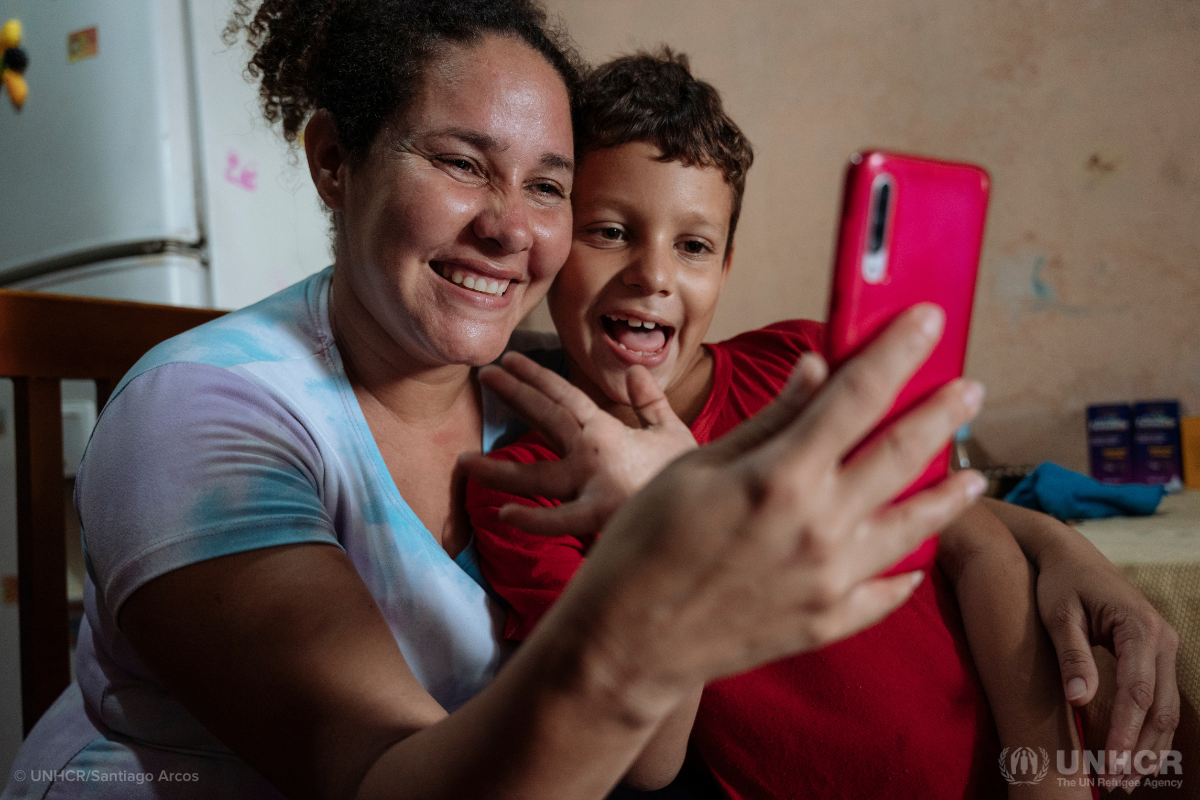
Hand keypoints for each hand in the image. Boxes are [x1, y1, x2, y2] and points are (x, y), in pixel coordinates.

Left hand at [461, 353, 696, 539]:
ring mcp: (592, 486)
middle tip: (484, 375)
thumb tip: (633, 370)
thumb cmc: (685, 474)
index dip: (536, 377)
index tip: (509, 362)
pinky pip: (560, 521)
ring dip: (497, 469)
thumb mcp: (672, 431)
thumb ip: (650, 401)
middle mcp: (593, 453)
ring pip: (536, 476)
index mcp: (608, 431)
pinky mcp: (598, 518)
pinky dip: (533, 519)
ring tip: (463, 461)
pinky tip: (504, 515)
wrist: (710, 508)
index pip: (565, 397)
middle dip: (514, 395)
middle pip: (546, 419)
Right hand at [541, 305, 987, 720]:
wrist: (627, 642)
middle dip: (943, 413)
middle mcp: (818, 526)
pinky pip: (886, 593)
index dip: (898, 351)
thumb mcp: (697, 468)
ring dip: (948, 496)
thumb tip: (815, 372)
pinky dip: (908, 572)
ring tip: (973, 477)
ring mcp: (830, 581)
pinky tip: (919, 558)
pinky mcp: (827, 623)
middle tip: (969, 389)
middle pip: (902, 453)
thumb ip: (768, 422)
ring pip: (914, 528)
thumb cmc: (645, 546)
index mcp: (780, 476)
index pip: (858, 396)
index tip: (927, 320)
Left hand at [1038, 537, 1179, 763]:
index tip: (1111, 766)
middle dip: (1140, 750)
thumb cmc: (1059, 582)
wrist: (1070, 555)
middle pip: (1159, 707)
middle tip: (1117, 784)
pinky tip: (1131, 755)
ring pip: (1165, 708)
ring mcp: (1165, 647)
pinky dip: (1147, 729)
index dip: (1126, 733)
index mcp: (1139, 628)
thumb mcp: (1058, 614)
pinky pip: (1158, 698)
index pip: (1137, 692)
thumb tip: (1079, 700)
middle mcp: (1162, 639)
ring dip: (1148, 747)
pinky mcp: (1156, 654)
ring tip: (1125, 780)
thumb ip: (1071, 655)